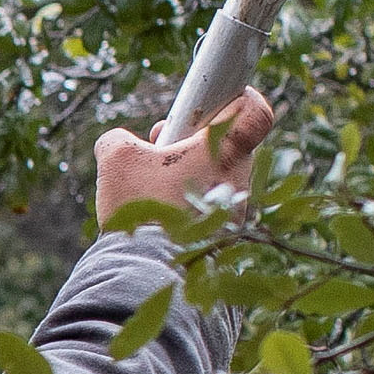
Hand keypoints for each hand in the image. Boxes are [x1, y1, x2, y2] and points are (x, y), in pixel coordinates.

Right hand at [97, 90, 275, 224]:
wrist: (151, 273)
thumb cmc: (142, 209)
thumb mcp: (116, 160)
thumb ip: (119, 139)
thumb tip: (120, 142)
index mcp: (225, 152)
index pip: (256, 112)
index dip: (240, 100)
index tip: (216, 102)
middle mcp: (240, 181)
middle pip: (227, 146)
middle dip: (193, 141)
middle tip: (161, 146)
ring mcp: (236, 213)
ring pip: (217, 179)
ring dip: (188, 175)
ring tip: (153, 186)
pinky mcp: (226, 239)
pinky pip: (211, 209)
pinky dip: (189, 204)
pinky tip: (160, 214)